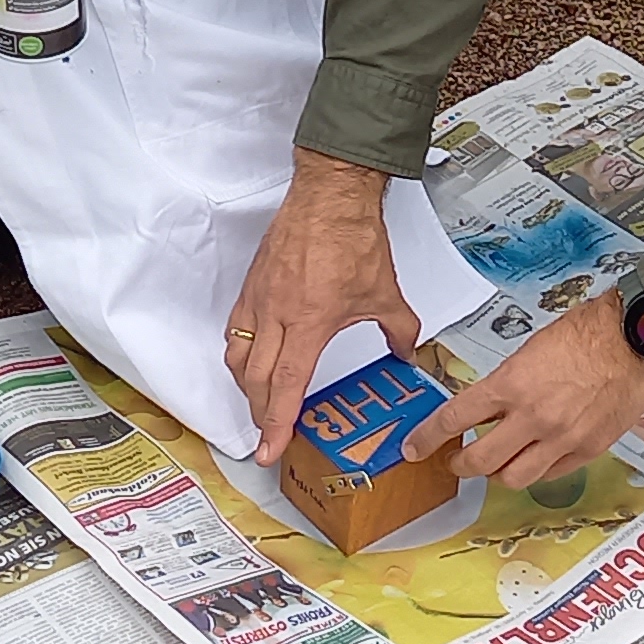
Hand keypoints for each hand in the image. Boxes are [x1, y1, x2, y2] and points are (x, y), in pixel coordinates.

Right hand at [228, 150, 422, 459]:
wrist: (330, 195)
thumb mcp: (386, 293)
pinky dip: (239, 354)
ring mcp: (260, 299)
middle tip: (268, 437)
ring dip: (246, 388)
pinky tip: (249, 363)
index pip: (287, 385)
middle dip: (260, 415)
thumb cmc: (352, 237)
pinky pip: (235, 330)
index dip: (277, 422)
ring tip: (259, 405)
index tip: (271, 448)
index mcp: (311, 322)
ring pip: (239, 357)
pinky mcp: (252, 285)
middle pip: (257, 380)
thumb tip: (407, 354)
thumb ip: (400, 331)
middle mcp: (278, 314)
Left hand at [408, 295, 643, 491]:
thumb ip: (505, 385)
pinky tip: (534, 458)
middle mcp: (532, 417)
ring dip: (498, 473)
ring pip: (513, 478)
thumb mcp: (528, 351)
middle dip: (460, 464)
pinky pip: (550, 475)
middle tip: (456, 460)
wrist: (634, 338)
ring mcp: (561, 438)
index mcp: (511, 384)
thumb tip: (484, 409)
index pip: (454, 419)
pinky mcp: (588, 450)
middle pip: (479, 461)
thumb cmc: (586, 334)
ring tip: (497, 463)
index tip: (415, 448)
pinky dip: (536, 470)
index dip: (427, 438)